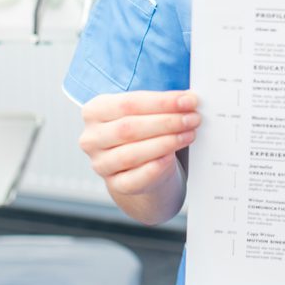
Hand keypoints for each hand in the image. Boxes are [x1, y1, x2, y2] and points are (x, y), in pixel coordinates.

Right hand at [78, 90, 199, 195]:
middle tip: (192, 118)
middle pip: (130, 128)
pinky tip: (170, 158)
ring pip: (132, 154)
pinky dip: (153, 168)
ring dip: (166, 143)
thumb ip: (160, 104)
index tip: (188, 100)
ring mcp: (101, 164)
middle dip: (166, 122)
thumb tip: (189, 99)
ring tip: (189, 134)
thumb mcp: (144, 112)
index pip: (128, 103)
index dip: (162, 102)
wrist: (138, 164)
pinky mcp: (115, 184)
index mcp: (95, 111)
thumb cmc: (142, 130)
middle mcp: (92, 138)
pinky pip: (134, 179)